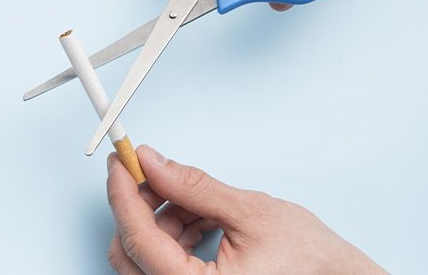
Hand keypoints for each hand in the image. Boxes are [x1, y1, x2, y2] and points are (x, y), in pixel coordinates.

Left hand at [105, 145, 384, 273]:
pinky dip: (172, 237)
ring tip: (193, 197)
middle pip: (131, 251)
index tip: (119, 162)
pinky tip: (198, 216)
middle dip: (140, 206)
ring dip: (160, 220)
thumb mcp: (250, 212)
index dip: (123, 194)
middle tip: (152, 171)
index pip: (138, 239)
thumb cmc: (307, 260)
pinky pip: (161, 266)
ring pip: (144, 257)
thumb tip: (152, 162)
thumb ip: (193, 186)